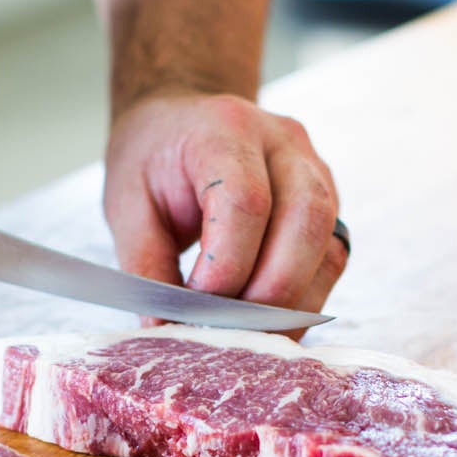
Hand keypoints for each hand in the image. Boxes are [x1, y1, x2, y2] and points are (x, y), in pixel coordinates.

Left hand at [103, 89, 347, 326]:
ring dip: (294, 304)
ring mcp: (315, 169)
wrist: (181, 121)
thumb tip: (164, 327)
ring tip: (249, 335)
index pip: (246, 202)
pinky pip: (331, 257)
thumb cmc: (153, 158)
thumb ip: (144, 263)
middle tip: (229, 333)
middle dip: (271, 294)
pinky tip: (268, 318)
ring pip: (329, 245)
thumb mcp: (126, 203)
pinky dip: (304, 297)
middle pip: (305, 221)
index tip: (196, 308)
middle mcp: (284, 142)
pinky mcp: (328, 201)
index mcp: (226, 130)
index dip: (227, 267)